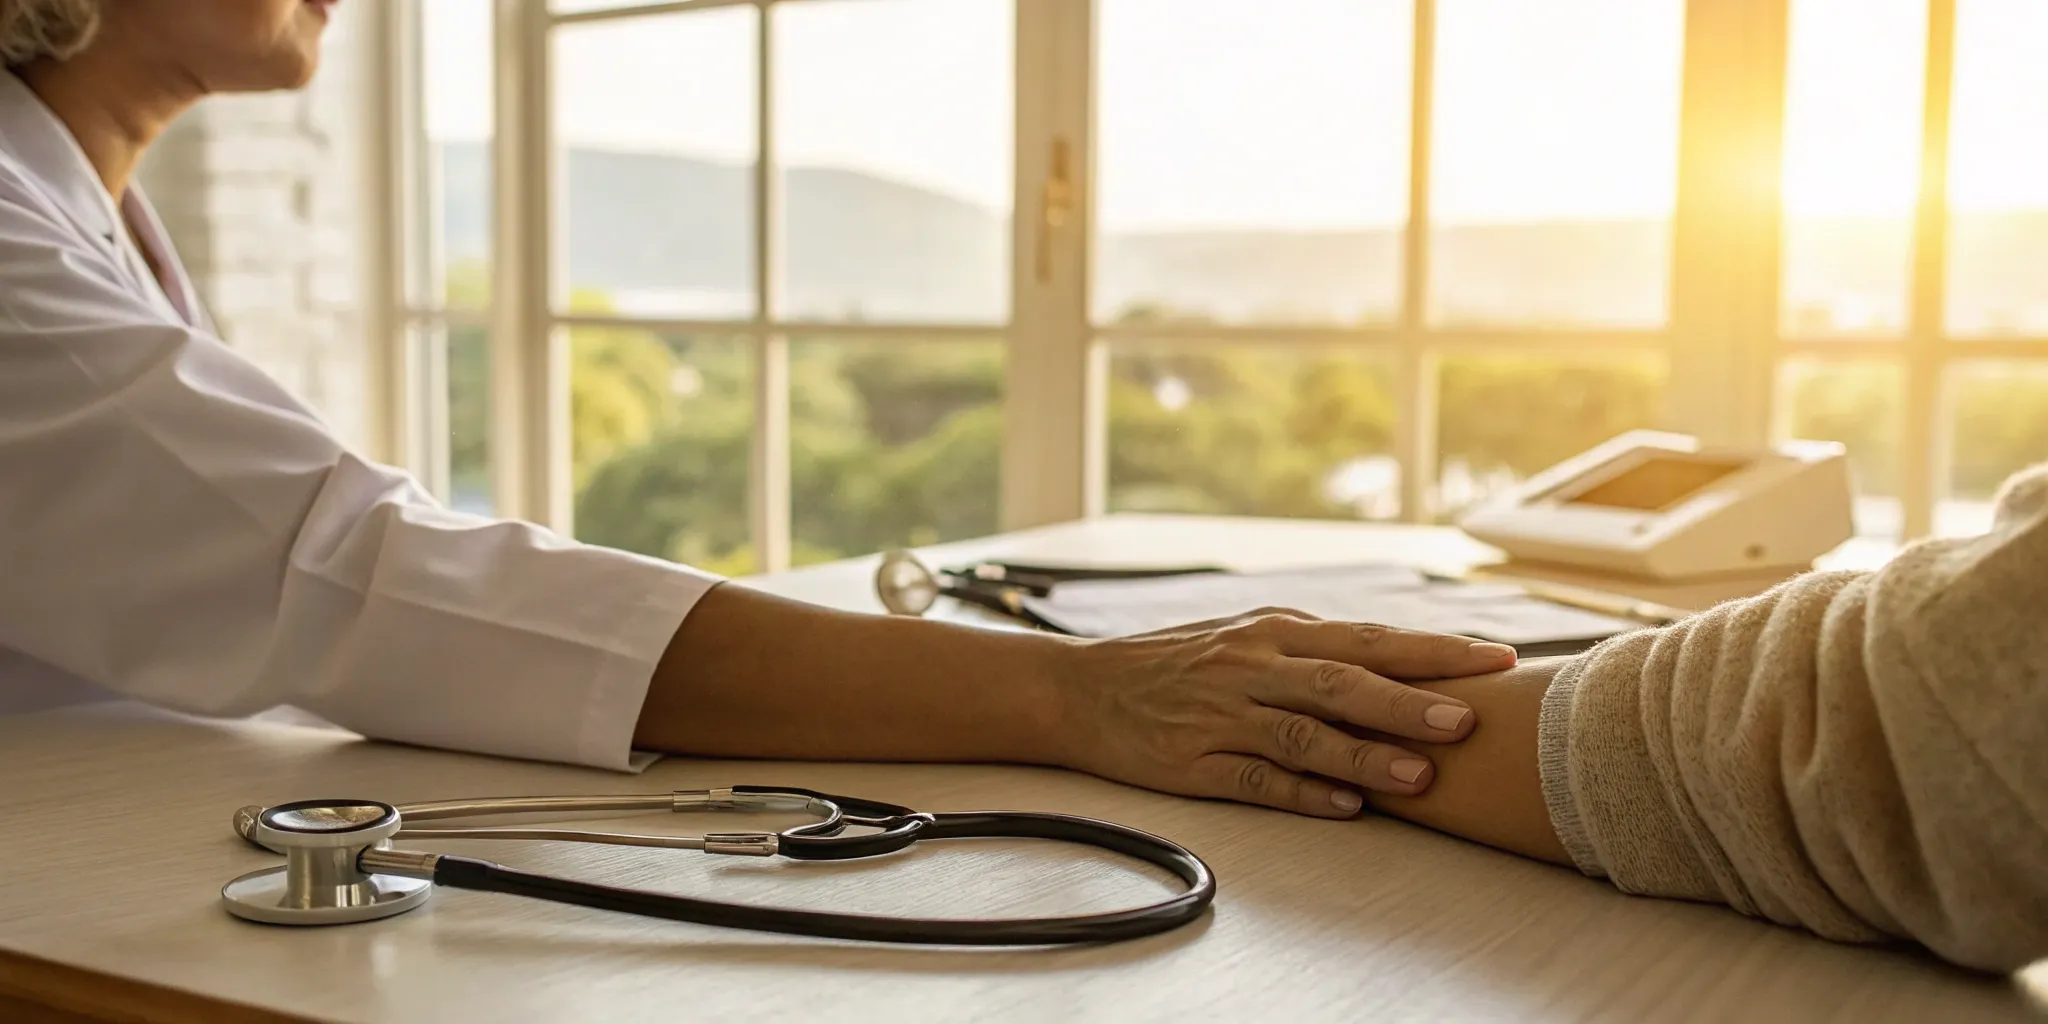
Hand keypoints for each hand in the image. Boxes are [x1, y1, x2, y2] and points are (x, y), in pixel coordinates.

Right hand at [1049, 610, 1516, 817]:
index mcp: (1276, 631)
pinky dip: (1302, 792)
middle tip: (1468, 717)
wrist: (1083, 689)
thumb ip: (1317, 648)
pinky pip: (1255, 778)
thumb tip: (1404, 660)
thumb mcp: (1249, 636)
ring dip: (1364, 754)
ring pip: (1304, 733)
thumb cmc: (1181, 664)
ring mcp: (1223, 715)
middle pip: (1343, 681)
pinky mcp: (1194, 762)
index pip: (1369, 638)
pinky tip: (1345, 807)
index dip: (1434, 650)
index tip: (1498, 659)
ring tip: (1419, 775)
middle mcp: (1254, 667)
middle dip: (1408, 699)